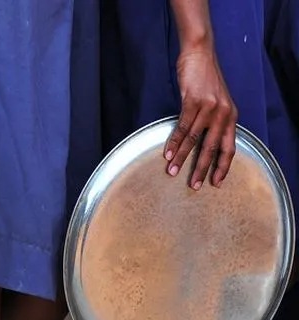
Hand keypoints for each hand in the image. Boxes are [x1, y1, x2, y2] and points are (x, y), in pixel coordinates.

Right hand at [167, 48, 237, 188]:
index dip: (223, 166)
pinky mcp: (194, 101)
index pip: (230, 147)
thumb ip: (212, 120)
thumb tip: (201, 141)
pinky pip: (183, 126)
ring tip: (173, 172)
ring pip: (195, 139)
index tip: (216, 182)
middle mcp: (223, 113)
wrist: (200, 54)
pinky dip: (174, 142)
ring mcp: (209, 107)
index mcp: (231, 116)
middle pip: (213, 147)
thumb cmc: (205, 78)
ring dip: (182, 158)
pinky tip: (167, 153)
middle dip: (202, 169)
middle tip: (194, 186)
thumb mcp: (215, 101)